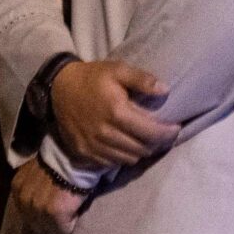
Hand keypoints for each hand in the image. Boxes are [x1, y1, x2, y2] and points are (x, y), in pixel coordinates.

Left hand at [12, 158, 83, 233]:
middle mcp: (24, 199)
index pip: (25, 212)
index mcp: (17, 187)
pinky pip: (62, 231)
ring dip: (59, 224)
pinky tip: (76, 212)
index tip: (52, 206)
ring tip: (70, 212)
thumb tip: (40, 198)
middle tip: (61, 212)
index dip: (40, 212)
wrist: (74, 154)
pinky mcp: (54, 214)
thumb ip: (32, 184)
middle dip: (47, 221)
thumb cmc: (60, 158)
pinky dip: (71, 225)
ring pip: (48, 229)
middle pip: (34, 224)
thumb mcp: (36, 170)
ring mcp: (38, 208)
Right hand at [49, 59, 177, 167]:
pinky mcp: (84, 153)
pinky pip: (111, 163)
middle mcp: (106, 133)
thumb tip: (165, 90)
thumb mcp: (118, 70)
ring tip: (144, 141)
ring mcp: (93, 146)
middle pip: (142, 149)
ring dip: (140, 151)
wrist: (59, 88)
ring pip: (128, 159)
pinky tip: (125, 145)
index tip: (175, 129)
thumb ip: (142, 79)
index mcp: (117, 112)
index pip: (151, 133)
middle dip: (156, 143)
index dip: (167, 133)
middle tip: (160, 135)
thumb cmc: (93, 78)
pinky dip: (122, 156)